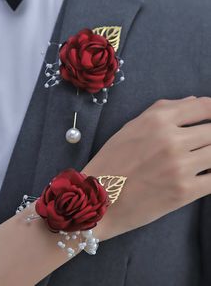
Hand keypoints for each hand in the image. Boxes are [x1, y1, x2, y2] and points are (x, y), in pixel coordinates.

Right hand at [83, 96, 210, 240]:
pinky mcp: (185, 192)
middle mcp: (171, 139)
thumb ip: (164, 109)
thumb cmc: (113, 160)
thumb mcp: (132, 126)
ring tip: (201, 158)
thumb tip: (195, 102)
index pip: (204, 107)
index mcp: (158, 120)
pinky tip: (204, 174)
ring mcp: (180, 166)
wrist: (100, 199)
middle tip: (202, 144)